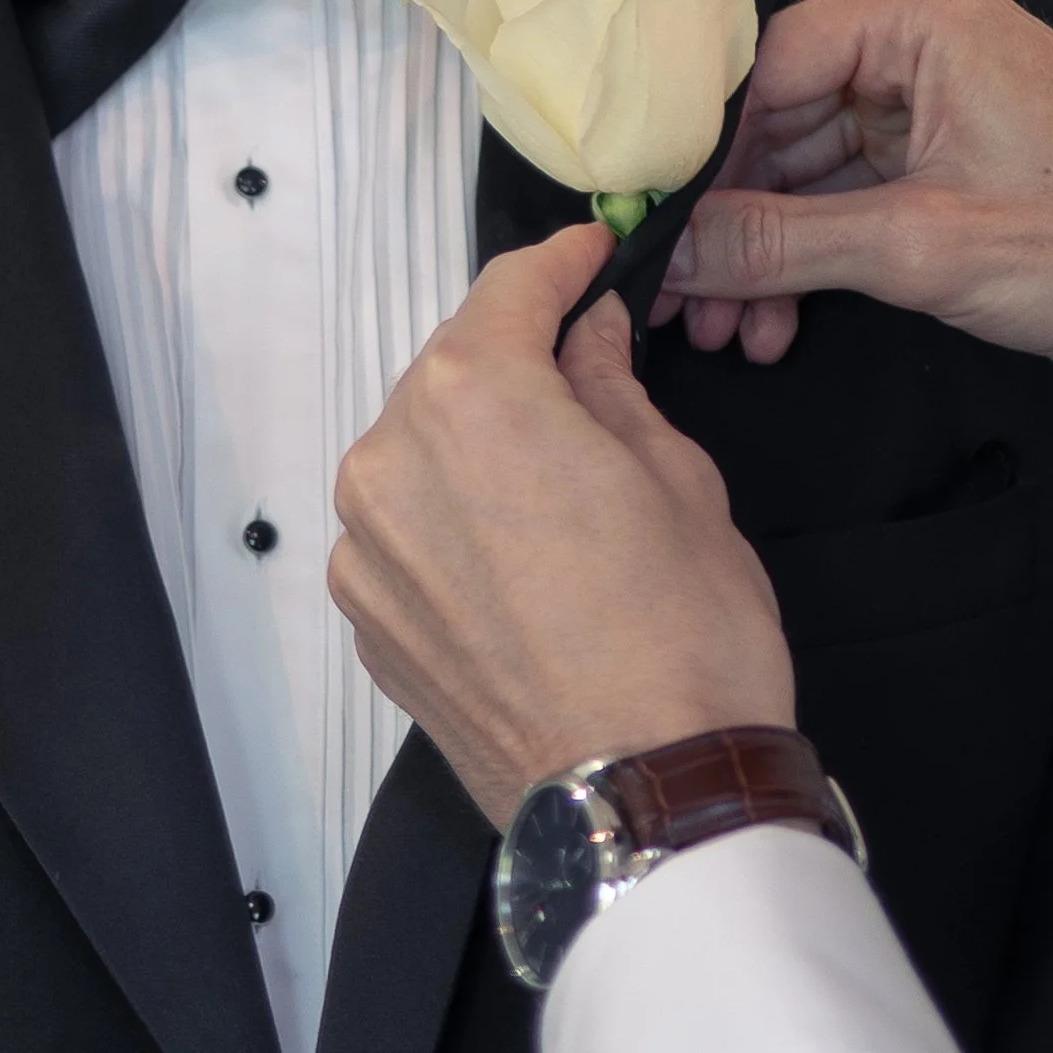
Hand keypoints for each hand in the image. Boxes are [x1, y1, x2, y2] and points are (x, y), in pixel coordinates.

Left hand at [331, 228, 794, 830]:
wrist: (643, 797)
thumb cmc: (683, 639)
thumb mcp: (679, 479)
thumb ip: (612, 389)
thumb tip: (588, 338)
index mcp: (473, 397)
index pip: (509, 292)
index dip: (558, 264)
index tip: (589, 255)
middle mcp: (392, 459)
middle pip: (453, 370)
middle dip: (518, 360)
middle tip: (589, 367)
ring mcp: (368, 547)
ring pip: (420, 452)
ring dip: (479, 444)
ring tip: (558, 476)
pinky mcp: (368, 620)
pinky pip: (406, 532)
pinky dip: (452, 519)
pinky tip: (520, 550)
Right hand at [655, 0, 1052, 500]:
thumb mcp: (923, 247)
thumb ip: (783, 245)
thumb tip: (678, 247)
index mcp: (919, 12)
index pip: (758, 65)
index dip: (695, 151)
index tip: (643, 215)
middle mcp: (916, 42)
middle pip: (768, 122)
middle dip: (724, 218)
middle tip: (674, 289)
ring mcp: (925, 103)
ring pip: (793, 172)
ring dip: (755, 254)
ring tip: (721, 324)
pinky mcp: (933, 164)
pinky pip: (832, 203)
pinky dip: (798, 261)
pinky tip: (770, 318)